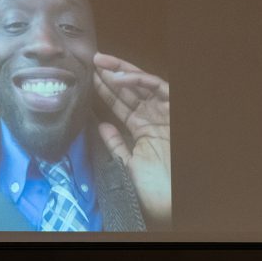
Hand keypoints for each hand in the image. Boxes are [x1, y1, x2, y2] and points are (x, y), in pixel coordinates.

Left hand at [93, 51, 170, 226]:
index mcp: (143, 129)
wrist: (172, 199)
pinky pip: (158, 88)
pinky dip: (140, 80)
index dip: (105, 92)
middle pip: (130, 90)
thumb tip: (101, 125)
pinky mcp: (174, 111)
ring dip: (122, 71)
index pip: (121, 105)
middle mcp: (153, 117)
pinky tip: (120, 77)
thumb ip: (116, 144)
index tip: (87, 80)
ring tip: (101, 64)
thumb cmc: (153, 188)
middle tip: (92, 61)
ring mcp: (164, 112)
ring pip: (142, 84)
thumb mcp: (127, 164)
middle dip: (111, 75)